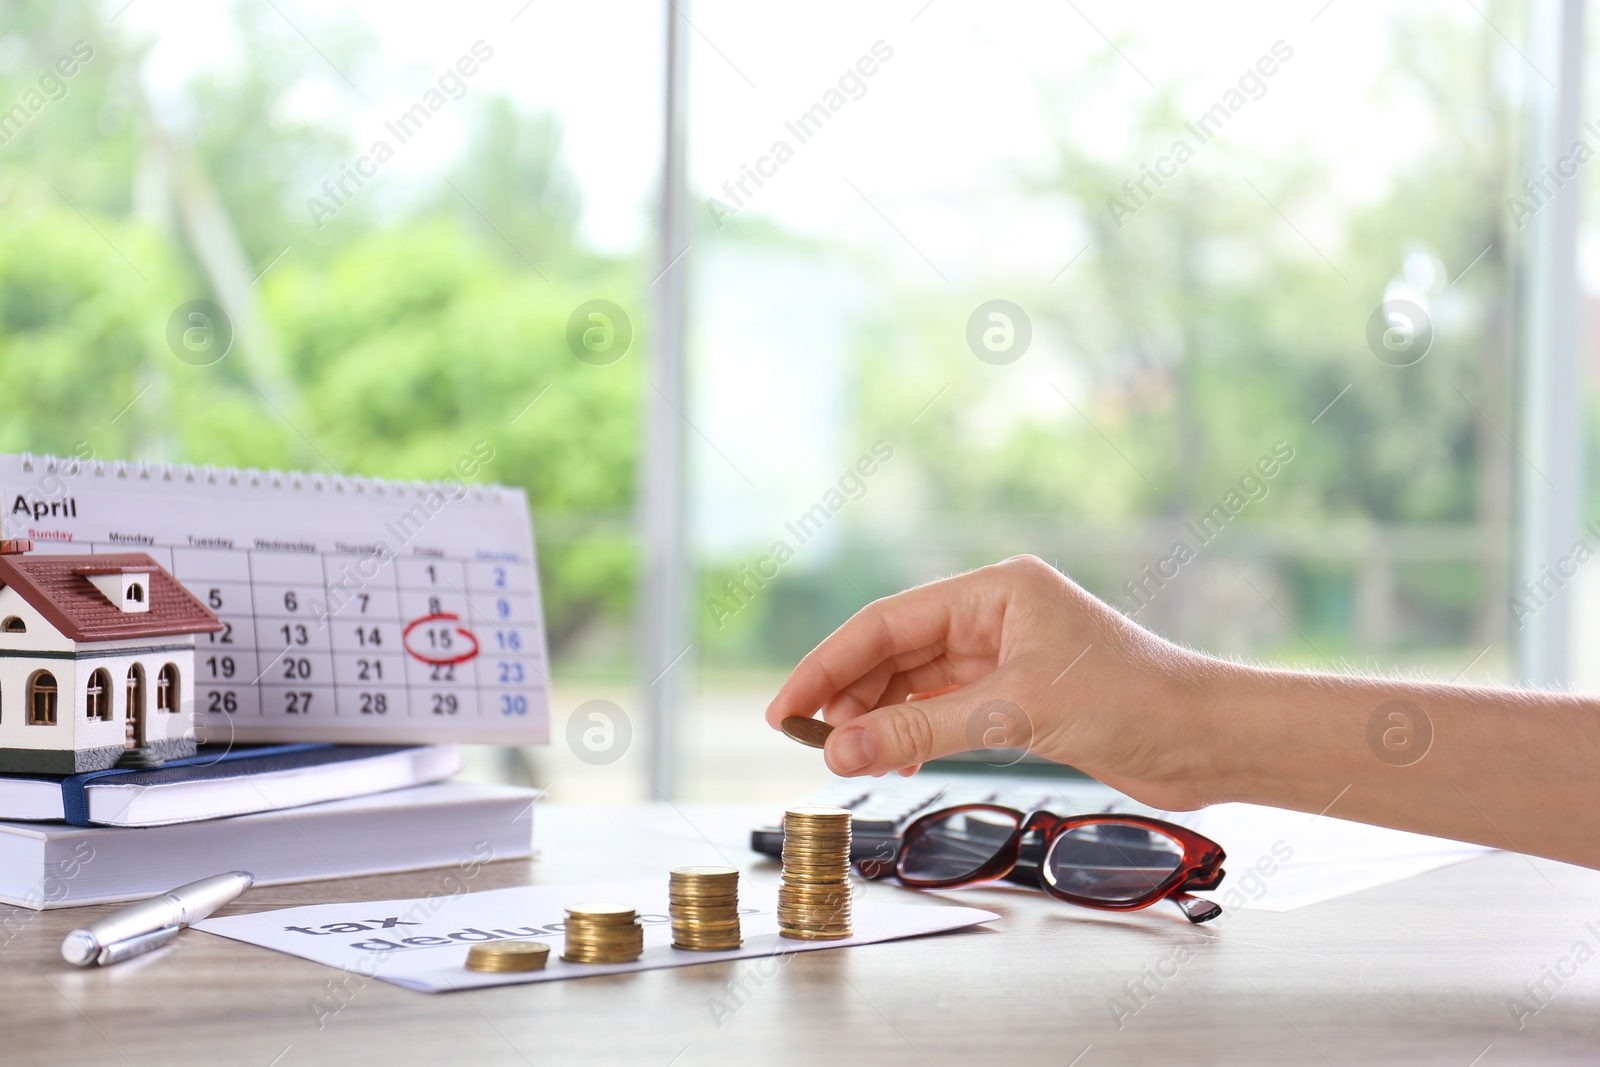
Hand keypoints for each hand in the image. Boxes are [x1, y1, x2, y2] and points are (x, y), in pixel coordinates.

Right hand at [765, 555, 1222, 810]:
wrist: (1209, 740)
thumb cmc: (1135, 702)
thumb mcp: (1016, 714)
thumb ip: (921, 731)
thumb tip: (841, 750)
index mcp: (998, 590)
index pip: (889, 621)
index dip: (830, 663)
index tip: (787, 705)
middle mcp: (997, 614)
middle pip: (896, 649)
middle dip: (849, 692)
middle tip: (805, 738)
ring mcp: (1007, 656)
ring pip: (917, 682)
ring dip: (877, 717)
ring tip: (841, 754)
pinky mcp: (1020, 697)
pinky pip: (945, 710)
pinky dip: (912, 733)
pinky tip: (888, 757)